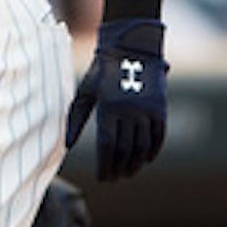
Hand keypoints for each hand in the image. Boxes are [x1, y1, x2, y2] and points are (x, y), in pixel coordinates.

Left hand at [65, 19, 167, 181]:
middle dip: (118, 168)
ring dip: (135, 164)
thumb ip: (76, 118)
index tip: (102, 177)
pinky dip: (153, 151)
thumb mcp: (87, 91)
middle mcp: (129, 111)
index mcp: (109, 108)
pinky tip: (145, 160)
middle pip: (125, 150)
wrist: (131, 47)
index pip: (107, 146)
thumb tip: (66, 143)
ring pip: (142, 147)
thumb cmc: (103, 70)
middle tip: (113, 179)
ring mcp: (147, 111)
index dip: (105, 165)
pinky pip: (159, 137)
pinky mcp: (160, 109)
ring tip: (127, 173)